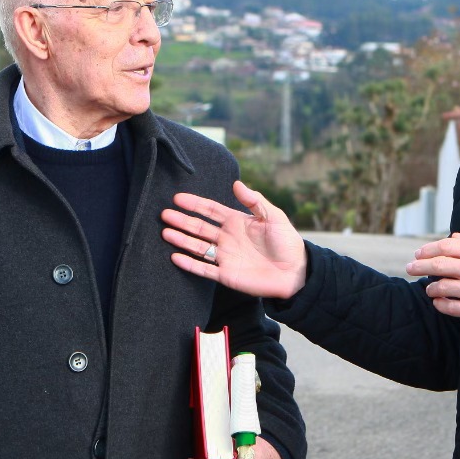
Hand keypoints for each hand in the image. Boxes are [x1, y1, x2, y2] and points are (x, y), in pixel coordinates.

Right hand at [162, 181, 307, 298]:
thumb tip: (237, 183)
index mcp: (237, 222)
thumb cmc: (287, 243)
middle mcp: (227, 238)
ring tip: (164, 233)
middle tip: (164, 214)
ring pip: (197, 247)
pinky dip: (189, 263)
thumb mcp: (274, 217)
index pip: (211, 210)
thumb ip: (255, 201)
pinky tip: (175, 256)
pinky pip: (203, 269)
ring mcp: (225, 257)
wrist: (295, 272)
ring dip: (181, 240)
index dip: (195, 204)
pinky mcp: (226, 275)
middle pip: (199, 227)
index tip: (178, 198)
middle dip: (182, 221)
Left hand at [404, 233, 459, 334]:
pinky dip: (440, 304)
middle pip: (438, 265)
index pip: (447, 246)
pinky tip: (439, 302)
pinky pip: (449, 307)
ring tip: (430, 289)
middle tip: (410, 268)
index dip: (428, 249)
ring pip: (441, 287)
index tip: (418, 253)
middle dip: (419, 266)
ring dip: (431, 288)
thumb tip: (453, 236)